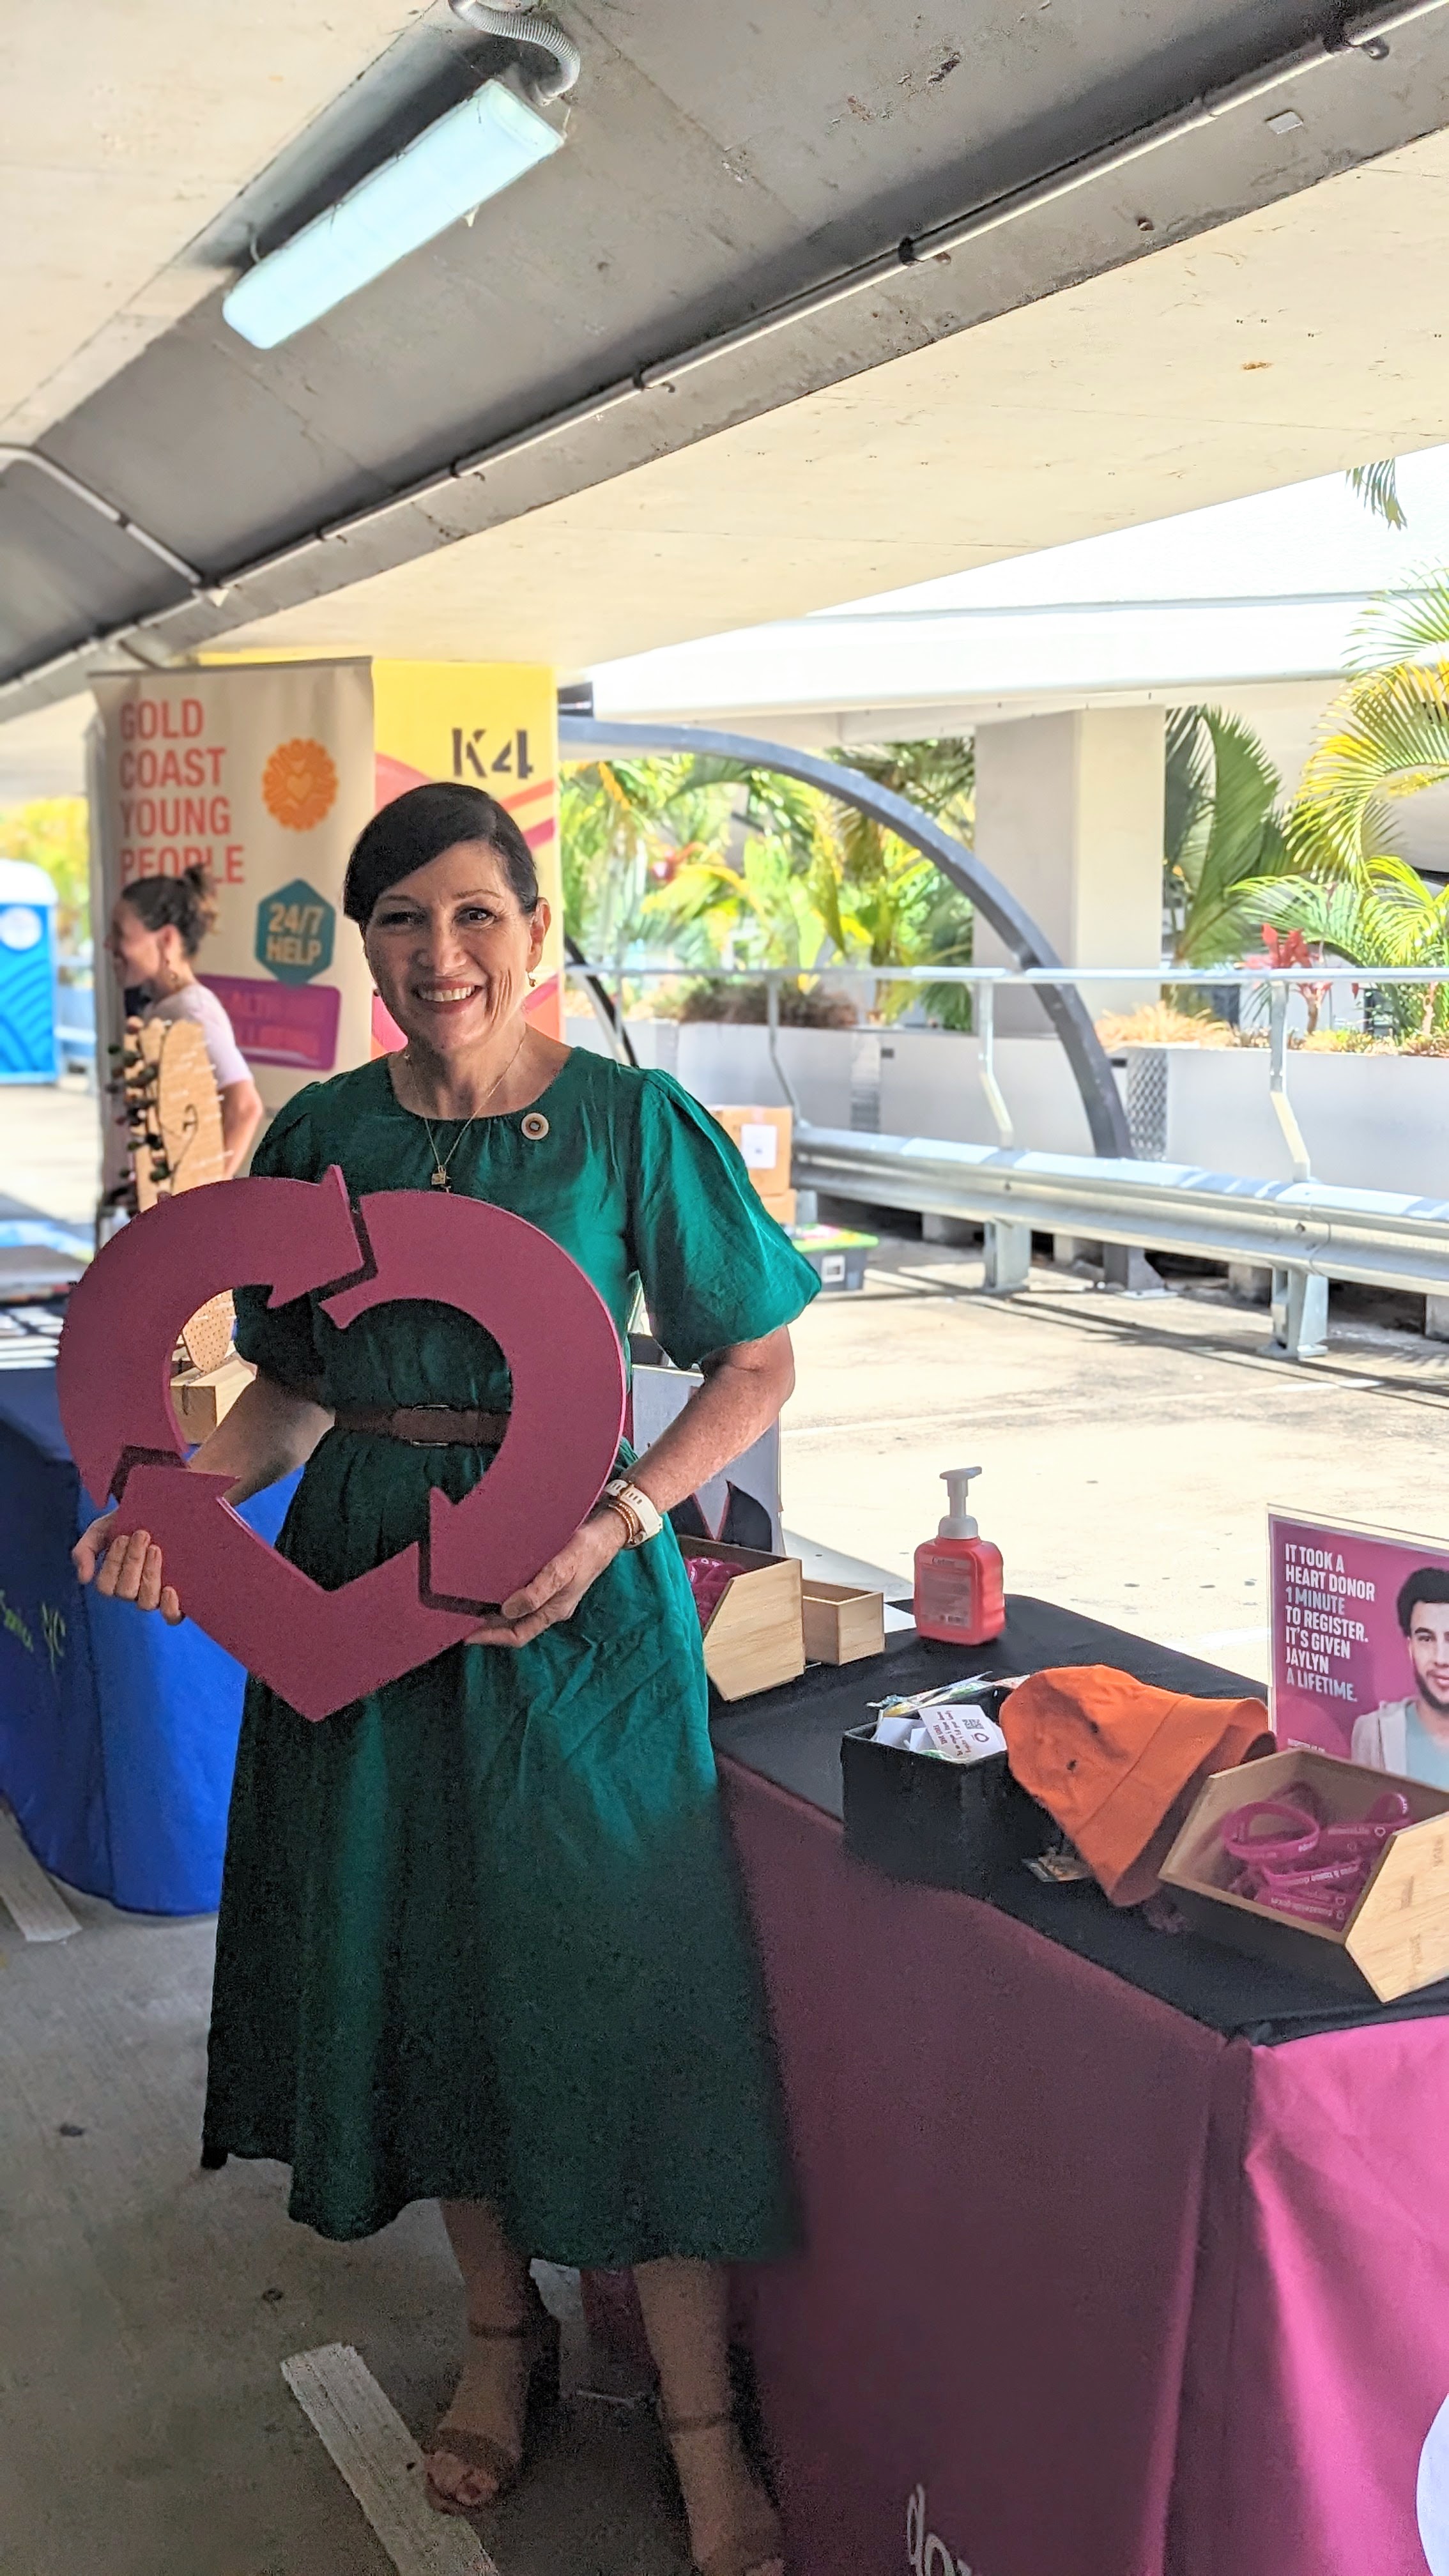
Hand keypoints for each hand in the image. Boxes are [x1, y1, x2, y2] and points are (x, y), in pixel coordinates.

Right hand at [73, 1513, 182, 1623]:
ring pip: (147, 1602)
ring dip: (149, 1575)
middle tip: (142, 1535)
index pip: (106, 1586)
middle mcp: (133, 1593)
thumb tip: (84, 1578)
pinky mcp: (176, 1598)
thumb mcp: (100, 1531)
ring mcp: (155, 1596)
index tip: (123, 1536)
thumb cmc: (126, 1524)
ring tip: (155, 1549)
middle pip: (126, 1592)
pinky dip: (170, 1608)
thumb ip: (84, 1551)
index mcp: (113, 1582)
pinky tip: (170, 1590)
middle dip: (133, 1562)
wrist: (158, 1512)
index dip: (114, 1562)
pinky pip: (172, 1616)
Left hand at [466, 1508, 625, 1648]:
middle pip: (515, 1624)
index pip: (518, 1634)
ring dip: (494, 1610)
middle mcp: (550, 1606)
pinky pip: (522, 1593)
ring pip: (517, 1610)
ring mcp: (550, 1593)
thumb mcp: (563, 1569)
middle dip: (489, 1625)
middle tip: (461, 1617)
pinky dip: (504, 1593)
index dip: (492, 1637)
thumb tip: (508, 1610)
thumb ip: (538, 1592)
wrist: (608, 1531)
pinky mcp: (548, 1578)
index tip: (467, 1634)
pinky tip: (492, 1583)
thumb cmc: (587, 1549)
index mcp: (555, 1610)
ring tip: (470, 1603)